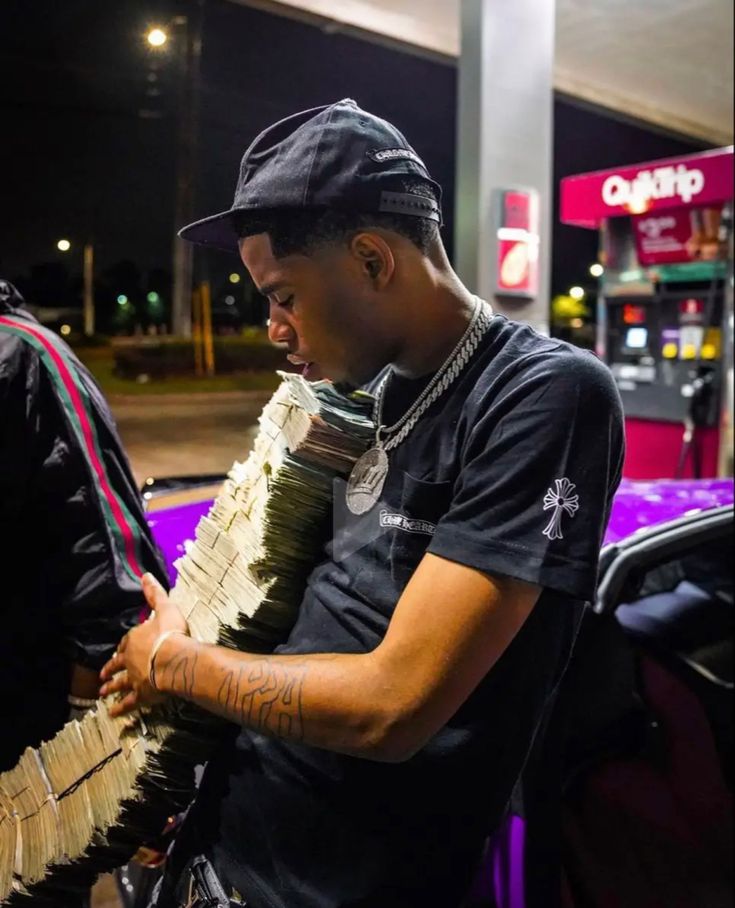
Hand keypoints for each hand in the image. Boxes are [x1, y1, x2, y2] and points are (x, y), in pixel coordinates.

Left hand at [100, 573, 187, 716]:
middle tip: (103, 675)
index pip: (126, 642)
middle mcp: (129, 659)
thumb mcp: (165, 608)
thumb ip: (155, 594)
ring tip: (102, 694)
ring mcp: (133, 678)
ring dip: (111, 688)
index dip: (124, 645)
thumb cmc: (171, 633)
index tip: (119, 650)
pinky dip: (121, 708)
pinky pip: (128, 702)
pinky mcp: (140, 694)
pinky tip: (113, 713)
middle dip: (110, 669)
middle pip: (117, 664)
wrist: (173, 658)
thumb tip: (145, 575)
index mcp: (134, 639)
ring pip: (119, 684)